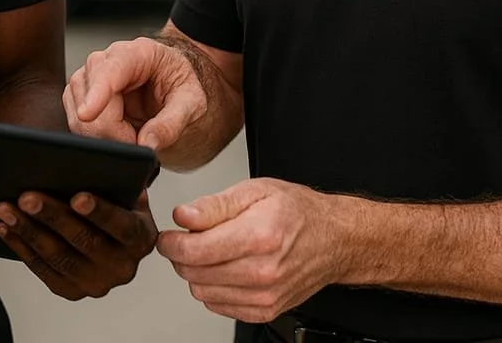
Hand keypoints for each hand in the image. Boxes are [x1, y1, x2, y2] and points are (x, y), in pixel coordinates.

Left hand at [0, 189, 158, 299]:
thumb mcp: (123, 186)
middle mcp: (123, 267)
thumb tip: (94, 159)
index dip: (100, 212)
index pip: (122, 226)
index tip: (77, 197)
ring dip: (28, 231)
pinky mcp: (70, 290)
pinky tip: (4, 227)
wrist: (110, 236)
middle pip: (84, 241)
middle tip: (26, 196)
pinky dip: (20, 247)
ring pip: (58, 257)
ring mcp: (96, 283)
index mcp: (141, 238)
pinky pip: (41, 269)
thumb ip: (115, 176)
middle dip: (52, 216)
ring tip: (5, 208)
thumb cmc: (114, 201)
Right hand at [64, 38, 207, 156]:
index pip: (109, 70)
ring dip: (103, 136)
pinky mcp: (79, 97)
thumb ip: (171, 124)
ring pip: (77, 114)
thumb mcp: (192, 103)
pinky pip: (75, 123)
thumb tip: (147, 143)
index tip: (87, 114)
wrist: (171, 83)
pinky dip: (94, 137)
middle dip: (112, 131)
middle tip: (138, 141)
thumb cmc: (179, 84)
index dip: (96, 93)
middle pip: (90, 98)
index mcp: (137, 53)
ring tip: (131, 133)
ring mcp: (89, 78)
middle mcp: (106, 60)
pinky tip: (117, 133)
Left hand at [159, 178, 359, 323]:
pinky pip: (218, 306)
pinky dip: (213, 288)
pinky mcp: (265, 310)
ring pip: (201, 292)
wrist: (334, 239)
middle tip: (189, 239)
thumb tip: (182, 216)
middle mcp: (262, 271)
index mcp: (258, 236)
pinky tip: (225, 268)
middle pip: (194, 274)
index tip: (167, 236)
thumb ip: (214, 205)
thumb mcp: (254, 191)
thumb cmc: (297, 212)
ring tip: (211, 251)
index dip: (171, 243)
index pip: (194, 251)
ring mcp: (264, 295)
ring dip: (196, 273)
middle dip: (182, 256)